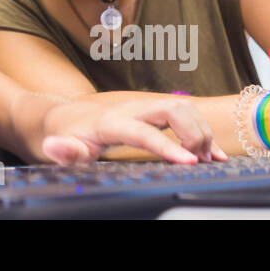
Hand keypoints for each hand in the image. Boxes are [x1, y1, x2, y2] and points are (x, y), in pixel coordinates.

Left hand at [41, 96, 227, 164]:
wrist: (66, 118)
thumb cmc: (67, 136)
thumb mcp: (62, 148)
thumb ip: (63, 151)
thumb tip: (55, 147)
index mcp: (112, 122)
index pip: (144, 132)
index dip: (168, 146)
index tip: (190, 162)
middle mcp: (131, 109)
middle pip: (172, 108)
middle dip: (194, 132)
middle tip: (200, 161)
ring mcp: (143, 108)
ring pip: (182, 108)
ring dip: (201, 131)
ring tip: (208, 160)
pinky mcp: (152, 114)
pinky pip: (184, 115)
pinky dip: (202, 132)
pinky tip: (214, 154)